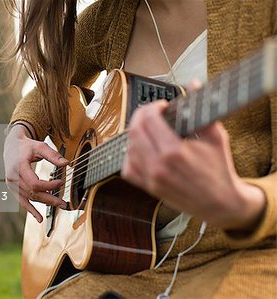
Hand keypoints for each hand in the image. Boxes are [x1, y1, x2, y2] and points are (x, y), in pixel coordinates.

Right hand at [4, 122, 67, 222]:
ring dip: (44, 203)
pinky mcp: (13, 188)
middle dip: (50, 199)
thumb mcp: (40, 146)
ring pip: (29, 198)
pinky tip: (40, 218)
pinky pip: (22, 201)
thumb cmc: (27, 146)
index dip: (49, 186)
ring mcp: (11, 184)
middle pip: (33, 193)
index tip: (60, 182)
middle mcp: (13, 177)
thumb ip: (53, 155)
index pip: (35, 183)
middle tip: (64, 203)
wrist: (11, 146)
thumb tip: (66, 164)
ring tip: (58, 205)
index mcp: (19, 166)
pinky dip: (31, 210)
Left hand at [120, 86, 265, 230]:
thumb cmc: (219, 170)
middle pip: (134, 131)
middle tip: (152, 113)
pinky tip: (141, 149)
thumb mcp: (216, 138)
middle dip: (141, 116)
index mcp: (174, 152)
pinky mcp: (148, 188)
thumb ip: (200, 111)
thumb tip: (193, 84)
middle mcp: (158, 166)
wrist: (220, 203)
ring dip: (135, 134)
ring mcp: (151, 179)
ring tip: (149, 129)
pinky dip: (130, 155)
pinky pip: (127, 168)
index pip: (148, 120)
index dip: (152, 107)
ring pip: (128, 148)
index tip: (161, 106)